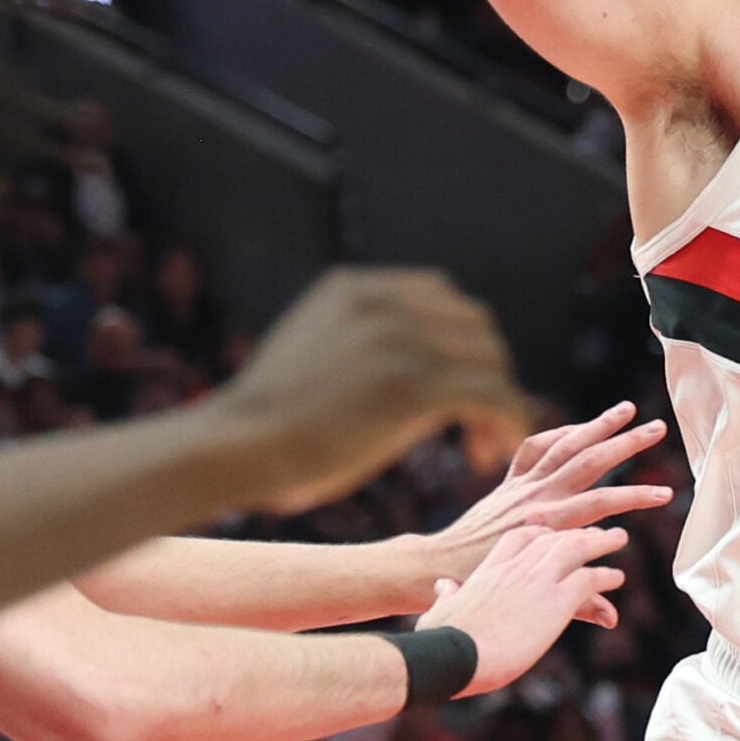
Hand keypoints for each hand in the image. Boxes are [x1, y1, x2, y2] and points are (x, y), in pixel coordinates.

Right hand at [214, 267, 518, 515]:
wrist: (233, 446)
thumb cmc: (267, 423)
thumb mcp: (322, 358)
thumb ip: (373, 352)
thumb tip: (438, 389)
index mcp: (357, 287)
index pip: (443, 299)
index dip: (462, 347)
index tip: (459, 394)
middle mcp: (385, 300)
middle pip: (475, 326)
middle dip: (485, 374)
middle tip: (475, 430)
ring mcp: (400, 337)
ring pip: (490, 360)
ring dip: (498, 403)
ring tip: (480, 449)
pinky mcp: (414, 382)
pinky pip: (493, 394)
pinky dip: (507, 421)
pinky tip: (491, 453)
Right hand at [418, 526, 632, 691]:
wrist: (453, 655)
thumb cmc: (441, 642)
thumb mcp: (440, 609)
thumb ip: (446, 594)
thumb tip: (442, 586)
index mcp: (488, 569)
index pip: (519, 536)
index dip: (540, 532)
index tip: (552, 533)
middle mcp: (516, 567)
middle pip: (554, 537)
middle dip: (576, 532)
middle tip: (595, 532)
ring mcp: (537, 581)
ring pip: (577, 547)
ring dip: (601, 541)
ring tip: (619, 538)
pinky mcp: (557, 602)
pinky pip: (589, 579)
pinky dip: (606, 576)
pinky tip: (616, 577)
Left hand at [419, 401, 671, 609]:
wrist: (433, 567)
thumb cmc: (483, 588)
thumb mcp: (533, 601)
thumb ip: (577, 605)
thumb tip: (613, 618)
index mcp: (547, 526)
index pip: (602, 504)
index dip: (635, 498)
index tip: (665, 494)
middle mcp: (536, 498)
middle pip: (589, 462)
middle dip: (626, 444)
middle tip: (658, 428)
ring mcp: (521, 486)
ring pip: (565, 446)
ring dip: (597, 425)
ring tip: (627, 409)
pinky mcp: (509, 483)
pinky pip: (535, 449)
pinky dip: (559, 436)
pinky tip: (579, 430)